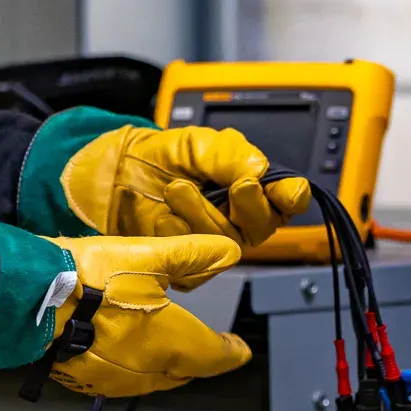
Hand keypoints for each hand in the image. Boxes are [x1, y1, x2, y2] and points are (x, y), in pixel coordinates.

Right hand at [45, 233, 249, 396]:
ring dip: (166, 367)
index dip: (231, 353)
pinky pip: (122, 380)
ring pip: (153, 380)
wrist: (24, 300)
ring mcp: (115, 380)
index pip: (214, 356)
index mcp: (171, 343)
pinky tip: (124, 353)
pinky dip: (133, 368)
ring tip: (170, 351)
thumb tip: (231, 251)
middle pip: (185, 372)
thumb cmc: (89, 277)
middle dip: (199, 361)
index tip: (240, 351)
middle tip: (208, 349)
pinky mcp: (83, 381)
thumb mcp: (147, 256)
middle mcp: (148, 371)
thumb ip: (192, 255)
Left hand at [59, 125, 310, 246]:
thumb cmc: (164, 158)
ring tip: (176, 188)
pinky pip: (197, 261)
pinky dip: (177, 234)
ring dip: (201, 213)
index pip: (290, 198)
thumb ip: (231, 154)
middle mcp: (245, 220)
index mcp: (257, 188)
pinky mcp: (193, 266)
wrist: (120, 175)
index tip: (281, 189)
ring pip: (228, 243)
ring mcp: (219, 245)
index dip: (290, 195)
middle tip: (233, 186)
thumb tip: (260, 170)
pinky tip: (165, 216)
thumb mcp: (200, 143)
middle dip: (247, 205)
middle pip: (264, 225)